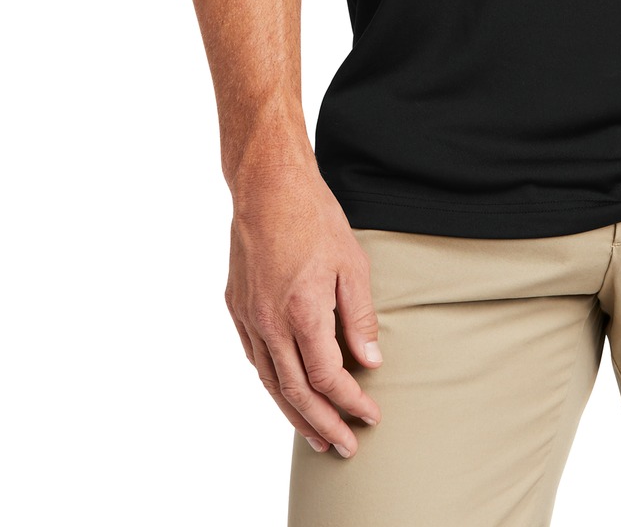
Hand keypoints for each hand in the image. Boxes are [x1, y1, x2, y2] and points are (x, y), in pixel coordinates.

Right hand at [225, 163, 383, 456]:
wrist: (267, 186)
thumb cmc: (314, 217)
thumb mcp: (352, 263)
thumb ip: (360, 317)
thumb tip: (371, 361)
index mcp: (303, 311)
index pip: (327, 377)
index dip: (350, 402)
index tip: (370, 415)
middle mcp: (270, 322)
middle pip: (297, 392)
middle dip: (323, 424)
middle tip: (345, 446)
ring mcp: (249, 317)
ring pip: (271, 382)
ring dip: (294, 414)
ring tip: (316, 435)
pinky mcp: (237, 307)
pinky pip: (255, 359)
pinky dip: (273, 384)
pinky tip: (287, 393)